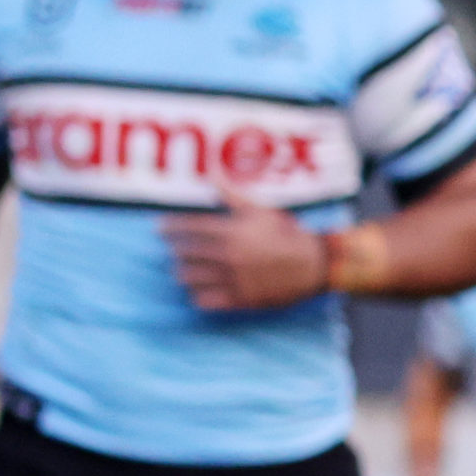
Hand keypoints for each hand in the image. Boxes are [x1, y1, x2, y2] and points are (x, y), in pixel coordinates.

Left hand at [164, 190, 328, 313]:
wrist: (314, 264)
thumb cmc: (287, 233)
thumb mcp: (260, 210)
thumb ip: (232, 195)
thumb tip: (211, 175)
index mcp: (231, 232)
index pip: (189, 228)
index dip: (171, 227)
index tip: (161, 227)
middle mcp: (227, 256)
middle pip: (186, 253)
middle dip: (175, 249)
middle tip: (171, 248)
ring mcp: (232, 279)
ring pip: (191, 277)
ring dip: (183, 272)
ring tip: (182, 269)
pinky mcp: (240, 298)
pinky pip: (206, 300)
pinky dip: (198, 295)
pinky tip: (198, 291)